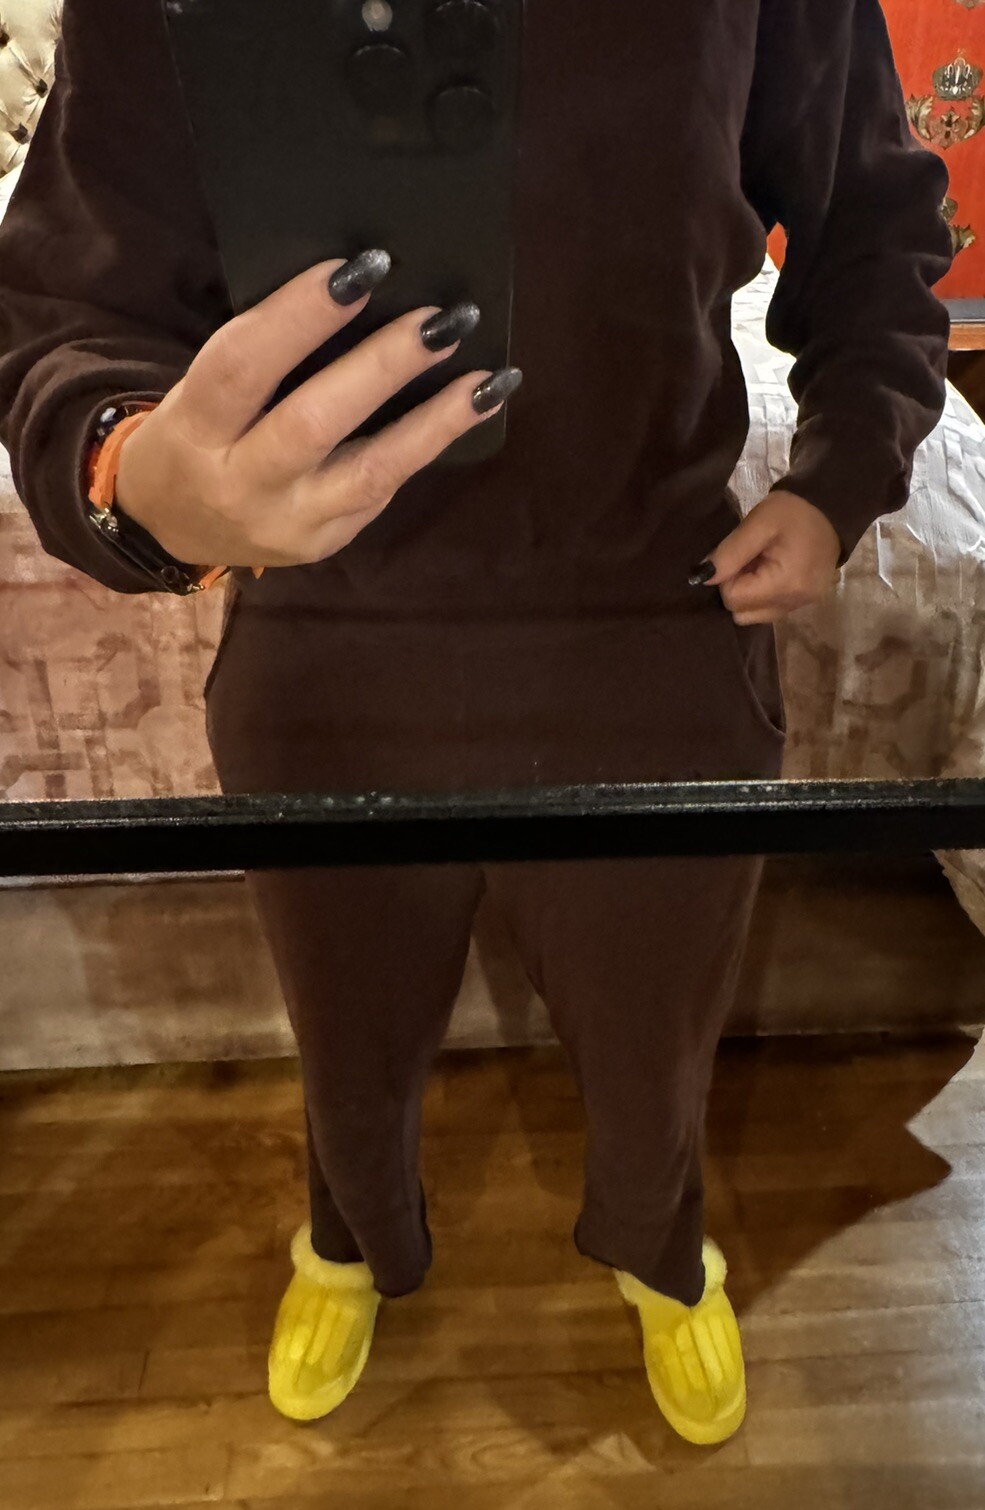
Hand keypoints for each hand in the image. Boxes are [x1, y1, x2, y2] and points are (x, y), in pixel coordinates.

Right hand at [114, 251, 519, 568]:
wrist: (172, 525)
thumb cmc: (197, 431)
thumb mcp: (198, 390)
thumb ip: (262, 354)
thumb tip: (357, 291)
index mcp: (194, 430)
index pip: (243, 366)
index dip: (300, 316)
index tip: (359, 269)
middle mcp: (239, 485)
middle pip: (313, 422)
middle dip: (383, 365)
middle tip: (440, 317)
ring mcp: (287, 524)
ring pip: (370, 472)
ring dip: (436, 419)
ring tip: (487, 378)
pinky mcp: (324, 545)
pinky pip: (384, 491)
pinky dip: (431, 444)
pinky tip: (471, 407)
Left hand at [694, 490, 841, 623]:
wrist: (832, 508)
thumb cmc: (795, 511)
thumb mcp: (759, 523)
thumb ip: (729, 552)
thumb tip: (701, 577)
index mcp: (785, 585)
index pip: (733, 599)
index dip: (727, 577)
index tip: (738, 555)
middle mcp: (794, 603)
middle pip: (742, 613)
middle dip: (736, 588)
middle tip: (748, 559)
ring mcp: (801, 606)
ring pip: (754, 615)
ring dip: (749, 593)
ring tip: (760, 564)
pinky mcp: (804, 603)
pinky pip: (770, 610)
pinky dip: (762, 595)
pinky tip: (770, 571)